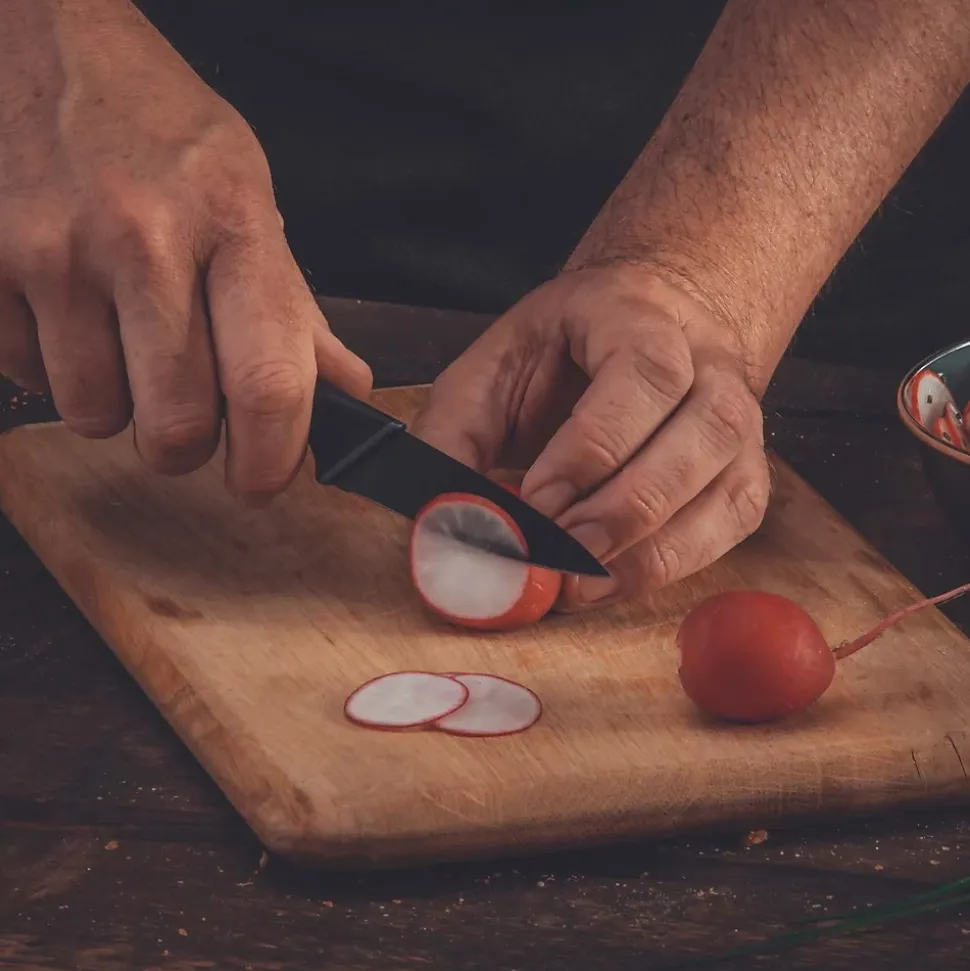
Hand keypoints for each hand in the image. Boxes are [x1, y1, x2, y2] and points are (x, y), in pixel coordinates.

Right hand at [0, 1, 370, 502]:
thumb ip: (295, 307)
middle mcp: (143, 242)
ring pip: (95, 415)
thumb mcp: (249, 197)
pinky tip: (69, 314)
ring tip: (122, 342)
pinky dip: (53, 368)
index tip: (262, 481)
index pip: (267, 384)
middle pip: (176, 427)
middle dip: (186, 447)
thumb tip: (347, 392)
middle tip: (188, 418)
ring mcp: (54, 254)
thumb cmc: (159, 128)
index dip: (271, 460)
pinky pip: (26, 378)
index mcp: (231, 226)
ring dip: (116, 406)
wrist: (40, 41)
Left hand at [410, 264, 770, 609]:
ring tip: (579, 582)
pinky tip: (615, 581)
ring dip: (652, 548)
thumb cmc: (559, 353)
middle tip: (557, 557)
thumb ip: (454, 434)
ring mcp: (740, 421)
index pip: (643, 376)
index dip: (591, 448)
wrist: (640, 328)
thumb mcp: (492, 369)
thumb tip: (436, 517)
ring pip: (727, 487)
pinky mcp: (745, 472)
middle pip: (702, 432)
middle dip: (623, 509)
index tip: (535, 503)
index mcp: (639, 315)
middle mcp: (710, 364)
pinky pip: (730, 526)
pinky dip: (675, 564)